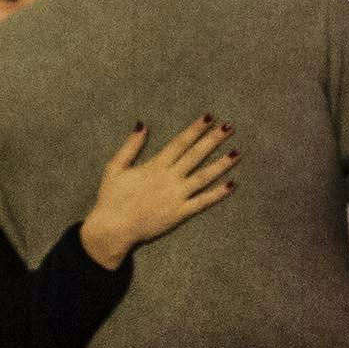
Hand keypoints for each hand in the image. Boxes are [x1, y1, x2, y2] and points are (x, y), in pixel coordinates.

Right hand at [80, 117, 235, 269]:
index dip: (195, 129)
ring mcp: (177, 196)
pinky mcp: (180, 214)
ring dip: (221, 164)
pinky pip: (202, 202)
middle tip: (229, 128)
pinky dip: (218, 194)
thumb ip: (130, 146)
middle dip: (213, 140)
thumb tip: (142, 124)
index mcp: (155, 166)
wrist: (113, 229)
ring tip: (237, 153)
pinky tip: (231, 184)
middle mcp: (169, 178)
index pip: (180, 142)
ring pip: (204, 177)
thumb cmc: (111, 199)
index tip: (209, 118)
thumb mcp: (115, 167)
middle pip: (196, 155)